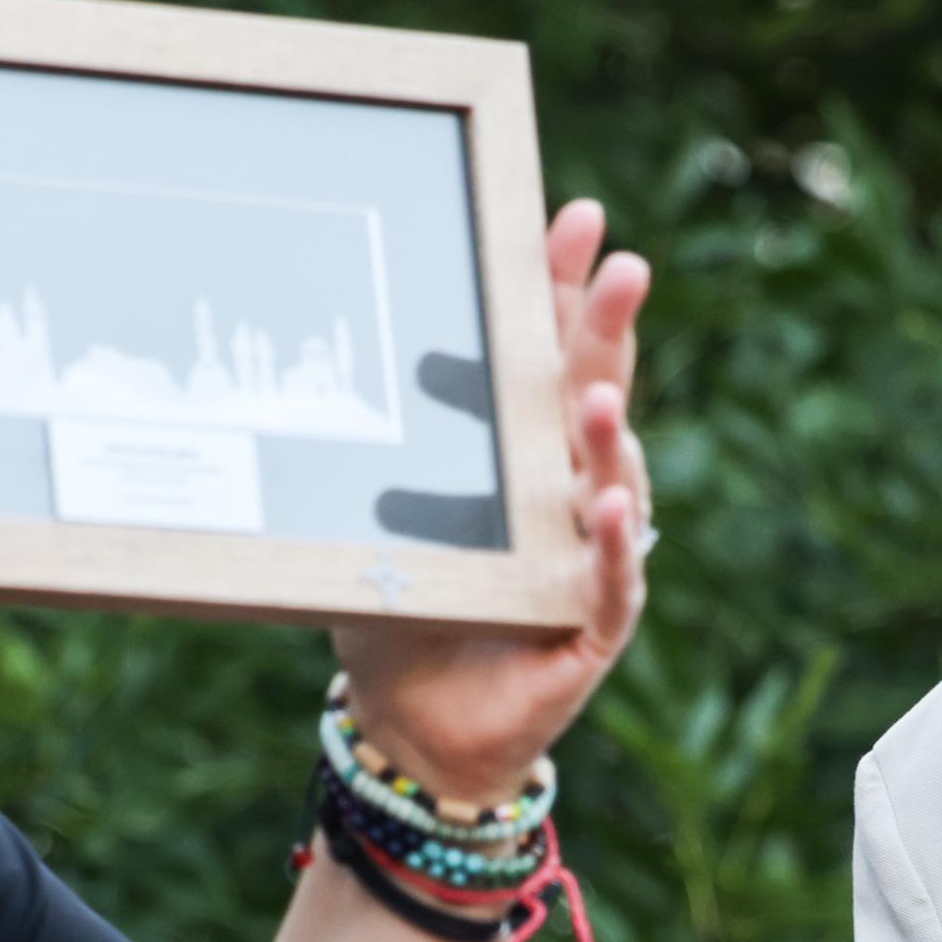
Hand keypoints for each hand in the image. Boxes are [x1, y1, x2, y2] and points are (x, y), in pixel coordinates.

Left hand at [332, 199, 653, 803]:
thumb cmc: (403, 608)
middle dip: (610, 329)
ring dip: (605, 437)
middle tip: (624, 266)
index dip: (566, 289)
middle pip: (597, 395)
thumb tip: (317, 358)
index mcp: (525, 454)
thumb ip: (380, 453)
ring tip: (590, 395)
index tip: (576, 218)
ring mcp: (589, 556)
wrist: (412, 723)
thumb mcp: (381, 516)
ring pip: (613, 482)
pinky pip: (609, 579)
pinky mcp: (592, 626)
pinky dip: (608, 543)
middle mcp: (569, 492)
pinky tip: (602, 505)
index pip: (552, 355)